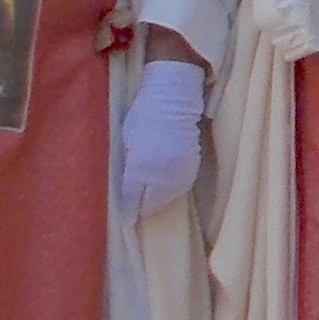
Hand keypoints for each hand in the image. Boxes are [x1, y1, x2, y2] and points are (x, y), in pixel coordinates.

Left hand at [115, 57, 204, 219]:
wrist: (175, 99)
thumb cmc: (143, 116)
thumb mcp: (126, 142)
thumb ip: (128, 168)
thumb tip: (128, 190)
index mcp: (140, 167)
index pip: (131, 200)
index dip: (127, 211)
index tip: (126, 220)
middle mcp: (161, 175)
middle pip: (151, 205)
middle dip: (142, 208)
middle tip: (136, 205)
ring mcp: (179, 173)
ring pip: (167, 200)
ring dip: (157, 200)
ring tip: (150, 193)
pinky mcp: (193, 169)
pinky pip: (179, 189)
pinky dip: (170, 190)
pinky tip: (164, 183)